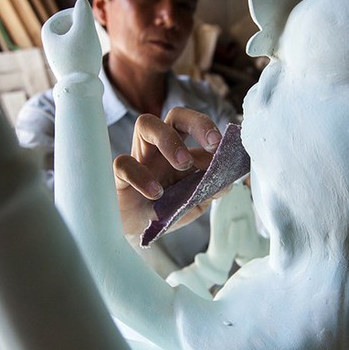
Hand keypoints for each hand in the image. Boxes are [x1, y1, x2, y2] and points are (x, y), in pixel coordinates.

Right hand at [113, 108, 222, 235]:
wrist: (142, 234)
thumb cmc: (167, 211)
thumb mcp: (195, 202)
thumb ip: (210, 190)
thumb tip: (228, 181)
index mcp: (180, 150)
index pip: (195, 127)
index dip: (211, 131)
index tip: (224, 146)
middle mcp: (160, 148)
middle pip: (175, 115)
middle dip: (196, 122)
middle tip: (213, 142)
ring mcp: (139, 158)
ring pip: (145, 124)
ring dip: (169, 140)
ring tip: (183, 164)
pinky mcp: (120, 176)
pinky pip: (124, 163)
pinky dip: (142, 176)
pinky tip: (155, 193)